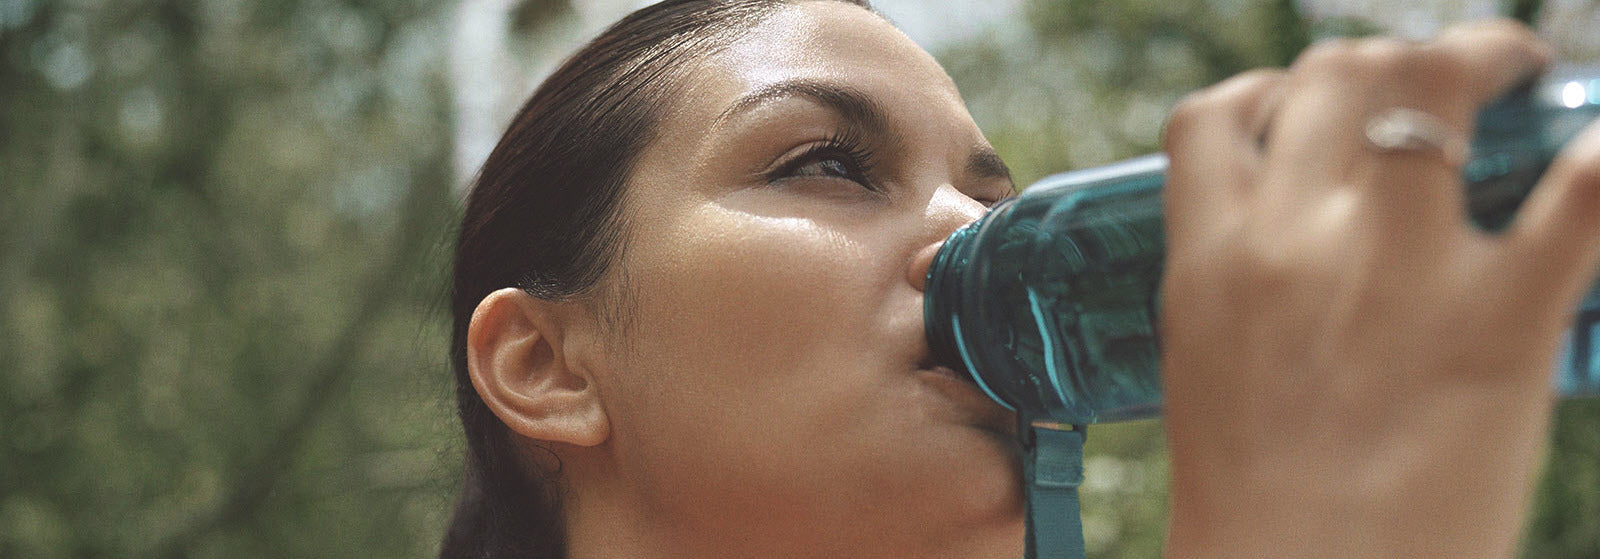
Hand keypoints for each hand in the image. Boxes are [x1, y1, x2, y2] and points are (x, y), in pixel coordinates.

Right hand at [1158, 20, 1599, 557]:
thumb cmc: (1257, 504)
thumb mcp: (1210, 372)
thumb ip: (1246, 289)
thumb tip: (1301, 244)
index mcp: (1212, 261)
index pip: (1217, 117)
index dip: (1269, 92)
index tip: (1311, 109)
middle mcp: (1294, 241)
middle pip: (1339, 73)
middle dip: (1392, 60)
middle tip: (1441, 83)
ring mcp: (1396, 271)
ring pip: (1435, 84)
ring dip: (1487, 57)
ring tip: (1521, 76)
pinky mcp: (1502, 321)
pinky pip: (1581, 193)